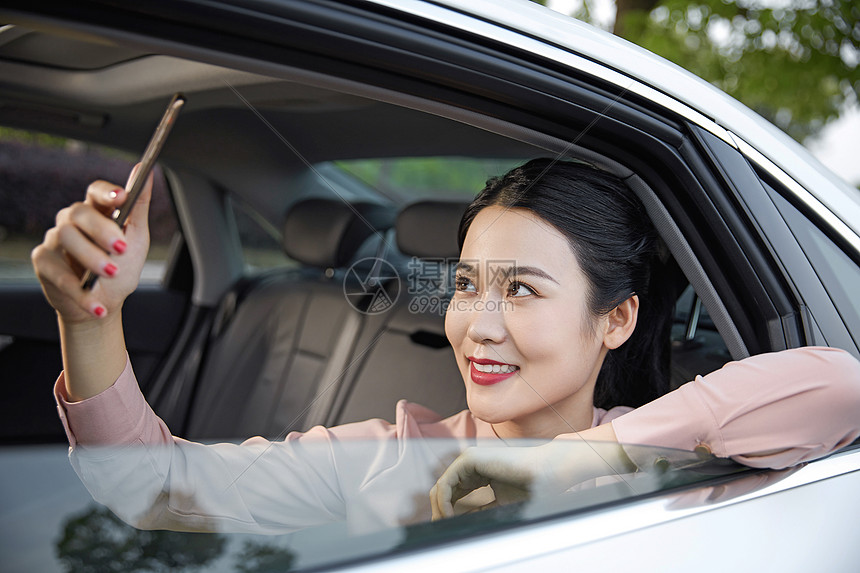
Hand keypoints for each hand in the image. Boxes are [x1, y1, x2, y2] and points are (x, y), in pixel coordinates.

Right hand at [32, 168, 151, 322]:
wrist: (105, 303)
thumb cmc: (122, 268)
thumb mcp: (137, 239)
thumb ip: (139, 207)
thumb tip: (146, 172)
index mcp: (98, 211)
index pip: (96, 191)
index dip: (107, 192)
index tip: (122, 196)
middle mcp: (73, 221)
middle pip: (79, 212)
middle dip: (102, 229)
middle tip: (121, 248)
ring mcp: (55, 240)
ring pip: (65, 237)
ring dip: (92, 258)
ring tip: (112, 274)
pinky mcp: (43, 262)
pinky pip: (57, 272)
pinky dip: (80, 291)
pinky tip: (98, 305)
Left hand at [429, 445, 555, 519]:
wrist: (545, 473)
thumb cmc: (529, 487)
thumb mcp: (499, 503)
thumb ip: (480, 509)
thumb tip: (463, 521)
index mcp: (478, 471)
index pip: (454, 491)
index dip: (447, 510)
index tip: (447, 527)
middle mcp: (470, 463)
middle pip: (445, 488)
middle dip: (439, 509)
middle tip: (440, 527)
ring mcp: (469, 459)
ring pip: (442, 486)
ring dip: (440, 507)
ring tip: (445, 524)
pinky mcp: (469, 459)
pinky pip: (447, 482)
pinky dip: (444, 501)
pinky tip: (449, 515)